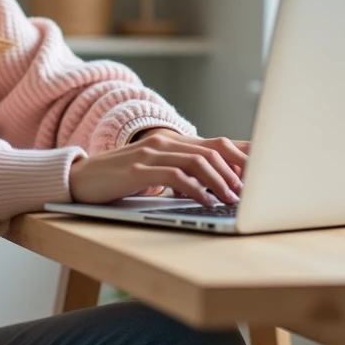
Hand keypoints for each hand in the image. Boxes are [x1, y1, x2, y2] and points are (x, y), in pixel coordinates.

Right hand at [69, 129, 249, 206]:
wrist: (77, 178)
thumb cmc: (118, 179)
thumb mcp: (154, 173)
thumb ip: (181, 173)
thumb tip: (215, 188)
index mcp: (172, 143)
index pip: (217, 143)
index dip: (244, 156)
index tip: (267, 174)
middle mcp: (165, 142)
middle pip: (214, 149)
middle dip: (239, 170)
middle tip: (254, 191)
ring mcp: (151, 153)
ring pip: (199, 161)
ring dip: (221, 181)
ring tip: (233, 199)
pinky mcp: (137, 169)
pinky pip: (175, 176)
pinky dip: (196, 189)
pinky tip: (205, 202)